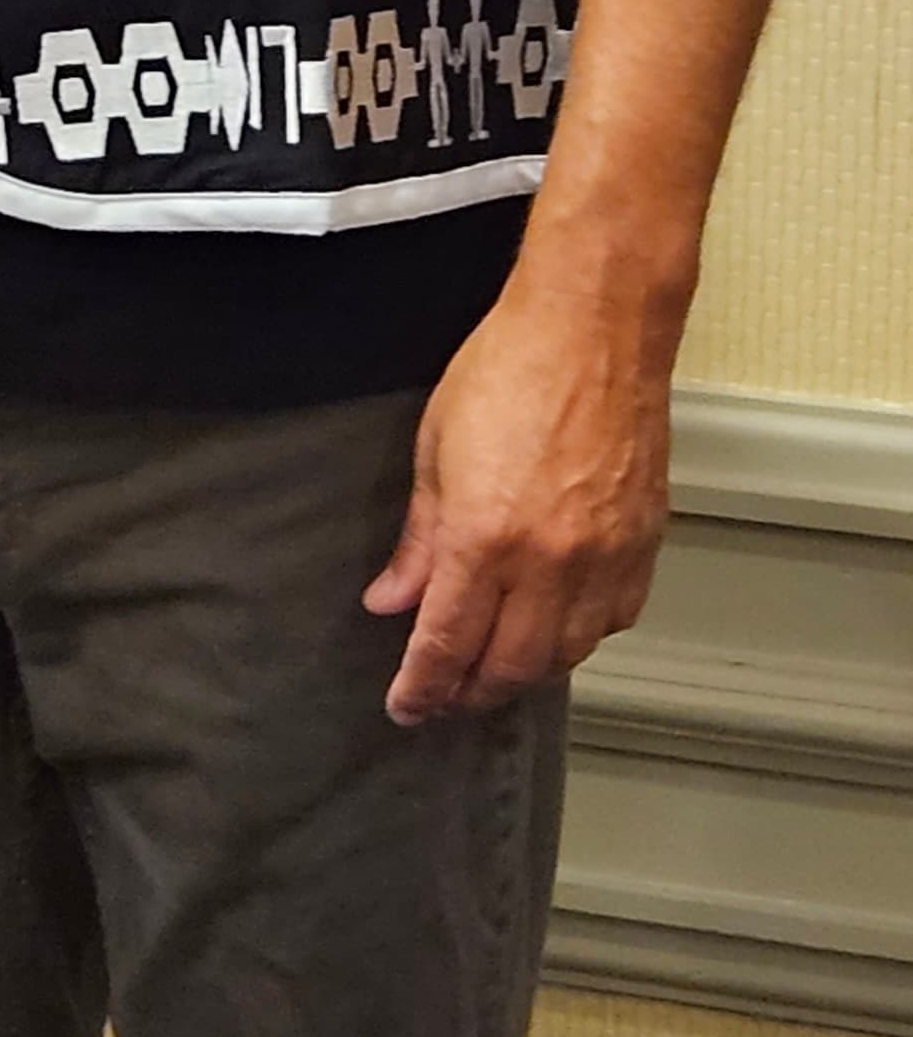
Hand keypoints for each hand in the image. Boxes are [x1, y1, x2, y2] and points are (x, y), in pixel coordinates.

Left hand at [365, 282, 674, 726]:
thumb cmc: (507, 370)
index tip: (407, 708)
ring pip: (568, 653)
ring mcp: (605, 556)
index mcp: (484, 537)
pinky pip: (614, 619)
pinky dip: (581, 637)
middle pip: (510, 665)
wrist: (593, 329)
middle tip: (445, 697)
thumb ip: (418, 540)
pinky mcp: (644, 543)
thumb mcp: (435, 451)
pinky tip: (557, 629)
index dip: (423, 687)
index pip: (447, 642)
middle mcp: (549, 561)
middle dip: (472, 692)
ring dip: (527, 671)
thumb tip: (392, 599)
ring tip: (495, 669)